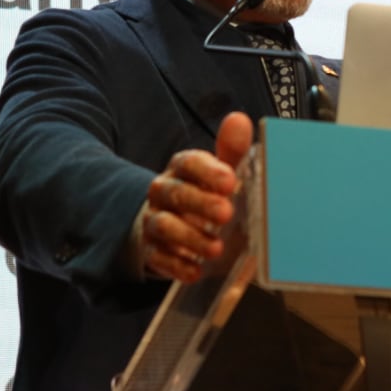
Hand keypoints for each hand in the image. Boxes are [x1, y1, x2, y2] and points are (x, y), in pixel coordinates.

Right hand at [142, 112, 252, 281]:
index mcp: (182, 168)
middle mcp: (163, 191)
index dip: (208, 171)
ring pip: (164, 226)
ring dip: (190, 238)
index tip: (229, 181)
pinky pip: (158, 257)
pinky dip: (177, 265)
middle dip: (200, 204)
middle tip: (226, 213)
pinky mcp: (151, 250)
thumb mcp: (218, 171)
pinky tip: (196, 271)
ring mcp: (154, 220)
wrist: (168, 221)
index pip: (189, 162)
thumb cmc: (202, 192)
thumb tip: (240, 120)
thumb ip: (231, 150)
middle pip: (175, 193)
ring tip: (216, 248)